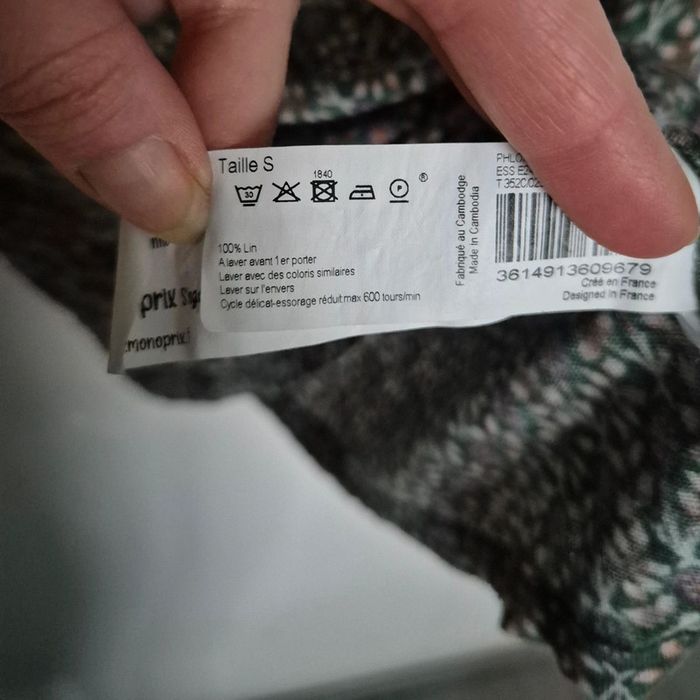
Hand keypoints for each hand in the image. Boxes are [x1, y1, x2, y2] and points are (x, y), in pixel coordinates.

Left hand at [1, 1, 696, 256]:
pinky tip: (162, 95)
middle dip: (438, 114)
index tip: (655, 223)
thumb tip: (158, 194)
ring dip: (248, 91)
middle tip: (460, 230)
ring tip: (201, 174)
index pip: (510, 1)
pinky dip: (207, 42)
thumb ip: (65, 59)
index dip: (587, 124)